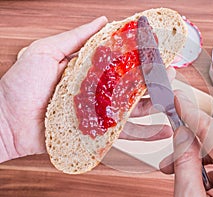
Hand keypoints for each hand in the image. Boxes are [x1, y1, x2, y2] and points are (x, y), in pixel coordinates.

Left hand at [0, 16, 171, 162]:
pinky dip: (142, 132)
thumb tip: (101, 21)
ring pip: (130, 107)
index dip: (135, 54)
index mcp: (85, 68)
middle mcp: (94, 89)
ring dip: (152, 104)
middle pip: (128, 84)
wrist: (6, 123)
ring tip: (170, 100)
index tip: (154, 49)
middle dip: (150, 79)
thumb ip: (74, 37)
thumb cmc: (20, 85)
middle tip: (169, 75)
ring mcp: (97, 111)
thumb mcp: (45, 52)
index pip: (117, 58)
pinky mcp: (96, 131)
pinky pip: (122, 132)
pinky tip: (159, 129)